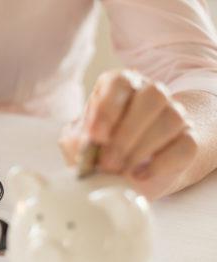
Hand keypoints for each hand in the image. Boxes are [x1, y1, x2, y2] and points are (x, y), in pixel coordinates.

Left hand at [60, 69, 198, 198]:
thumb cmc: (98, 149)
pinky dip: (160, 164)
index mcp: (119, 86)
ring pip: (171, 119)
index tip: (95, 137)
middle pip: (152, 97)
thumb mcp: (79, 143)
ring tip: (120, 170)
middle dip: (126, 133)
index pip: (120, 82)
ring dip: (142, 149)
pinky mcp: (188, 140)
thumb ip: (77, 141)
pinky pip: (185, 146)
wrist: (128, 170)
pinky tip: (139, 175)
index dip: (108, 109)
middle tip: (107, 162)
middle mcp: (150, 93)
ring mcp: (174, 114)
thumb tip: (85, 146)